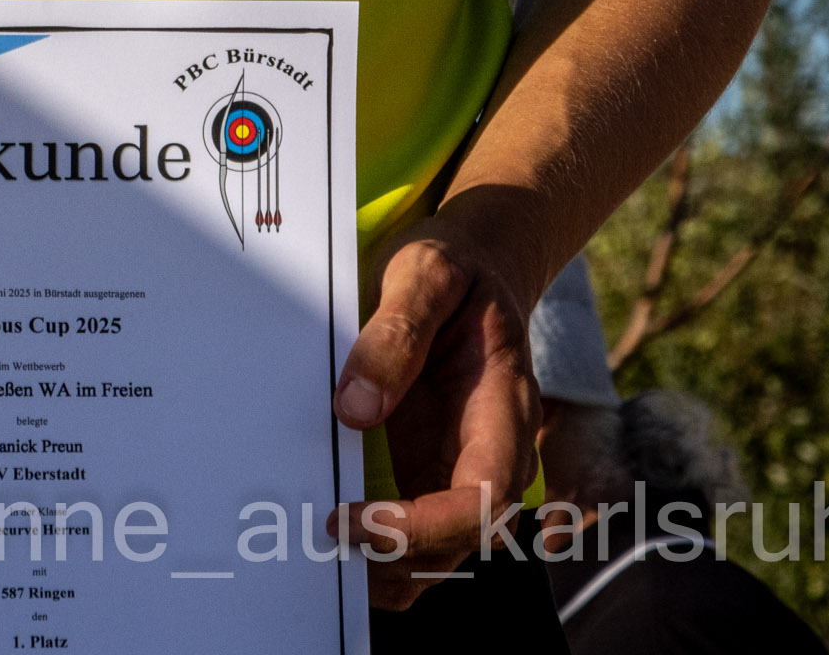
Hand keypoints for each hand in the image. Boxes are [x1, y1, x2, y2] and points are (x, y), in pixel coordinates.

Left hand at [328, 214, 540, 611]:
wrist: (478, 263)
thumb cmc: (455, 269)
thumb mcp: (426, 273)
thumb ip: (397, 331)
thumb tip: (354, 409)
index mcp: (505, 407)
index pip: (484, 498)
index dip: (424, 526)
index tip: (356, 519)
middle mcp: (495, 452)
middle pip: (465, 541)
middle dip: (398, 558)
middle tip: (324, 537)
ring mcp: (466, 466)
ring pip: (444, 552)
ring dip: (390, 566)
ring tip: (322, 547)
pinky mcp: (436, 469)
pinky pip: (420, 532)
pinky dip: (384, 550)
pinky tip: (337, 535)